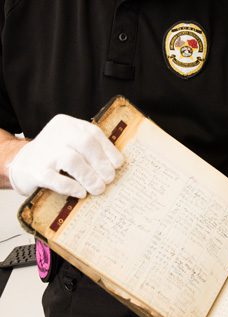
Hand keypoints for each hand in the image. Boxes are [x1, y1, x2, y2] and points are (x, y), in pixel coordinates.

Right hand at [8, 114, 122, 197]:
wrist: (21, 163)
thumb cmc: (53, 155)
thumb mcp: (70, 143)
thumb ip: (89, 149)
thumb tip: (114, 166)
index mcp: (67, 124)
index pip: (93, 133)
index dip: (109, 150)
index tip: (118, 165)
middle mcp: (55, 134)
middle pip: (85, 144)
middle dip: (101, 163)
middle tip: (109, 179)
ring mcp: (44, 152)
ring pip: (72, 161)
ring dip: (89, 176)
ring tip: (98, 188)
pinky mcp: (36, 171)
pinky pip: (56, 179)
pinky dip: (72, 187)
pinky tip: (81, 192)